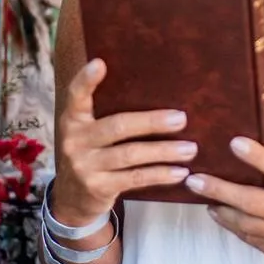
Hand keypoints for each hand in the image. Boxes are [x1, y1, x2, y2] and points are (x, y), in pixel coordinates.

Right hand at [53, 58, 196, 225]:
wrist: (73, 200)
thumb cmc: (92, 154)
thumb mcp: (90, 133)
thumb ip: (108, 113)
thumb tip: (157, 91)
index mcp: (73, 120)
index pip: (76, 96)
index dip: (87, 80)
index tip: (100, 63)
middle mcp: (75, 141)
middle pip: (118, 126)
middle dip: (152, 122)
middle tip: (182, 119)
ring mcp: (85, 166)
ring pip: (131, 154)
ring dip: (164, 151)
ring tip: (190, 148)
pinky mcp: (98, 187)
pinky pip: (135, 178)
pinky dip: (160, 174)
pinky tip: (180, 171)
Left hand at [184, 137, 263, 263]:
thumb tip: (255, 159)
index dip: (257, 156)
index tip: (234, 142)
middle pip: (253, 201)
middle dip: (221, 190)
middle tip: (196, 180)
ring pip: (246, 223)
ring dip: (221, 210)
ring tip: (203, 197)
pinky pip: (250, 238)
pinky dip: (233, 226)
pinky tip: (221, 214)